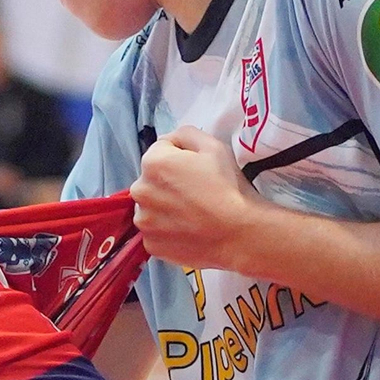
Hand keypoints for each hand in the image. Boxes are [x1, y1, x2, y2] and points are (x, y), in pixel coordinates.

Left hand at [130, 126, 263, 271]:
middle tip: (196, 192)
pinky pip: (156, 232)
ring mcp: (143, 222)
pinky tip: (188, 230)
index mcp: (152, 163)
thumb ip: (186, 134)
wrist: (239, 233)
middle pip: (152, 180)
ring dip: (164, 207)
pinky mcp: (151, 245)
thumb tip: (171, 142)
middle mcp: (140, 191)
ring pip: (151, 207)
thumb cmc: (227, 187)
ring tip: (192, 213)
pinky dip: (167, 231)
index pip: (161, 149)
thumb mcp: (213, 146)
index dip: (181, 156)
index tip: (198, 169)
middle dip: (168, 182)